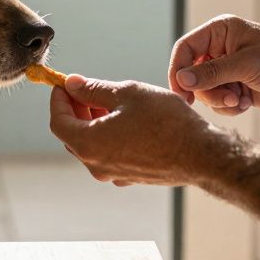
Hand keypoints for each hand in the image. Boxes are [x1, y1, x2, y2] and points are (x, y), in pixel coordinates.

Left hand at [48, 75, 225, 186]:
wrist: (201, 155)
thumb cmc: (166, 122)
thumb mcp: (128, 93)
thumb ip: (95, 89)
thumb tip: (73, 84)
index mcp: (89, 144)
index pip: (58, 121)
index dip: (59, 99)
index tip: (65, 83)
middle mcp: (96, 164)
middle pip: (73, 134)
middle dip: (76, 109)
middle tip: (87, 88)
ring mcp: (113, 174)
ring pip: (92, 144)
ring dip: (94, 121)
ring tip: (111, 100)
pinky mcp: (129, 176)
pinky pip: (109, 153)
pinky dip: (109, 134)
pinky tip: (127, 119)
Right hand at [168, 15, 259, 115]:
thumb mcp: (246, 65)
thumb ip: (211, 73)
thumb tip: (181, 79)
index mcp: (220, 31)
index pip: (185, 49)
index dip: (178, 70)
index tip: (181, 93)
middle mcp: (220, 49)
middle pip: (192, 74)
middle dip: (208, 91)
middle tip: (228, 99)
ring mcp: (228, 69)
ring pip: (204, 91)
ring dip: (220, 101)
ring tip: (240, 100)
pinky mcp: (236, 87)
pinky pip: (218, 101)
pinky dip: (229, 106)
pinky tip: (246, 103)